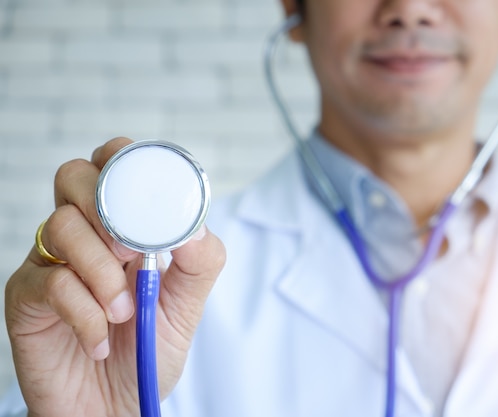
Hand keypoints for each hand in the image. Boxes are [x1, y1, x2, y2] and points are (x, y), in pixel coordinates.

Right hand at [4, 137, 225, 416]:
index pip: (114, 165)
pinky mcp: (27, 298)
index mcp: (123, 226)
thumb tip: (195, 225)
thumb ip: (199, 262)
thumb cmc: (150, 350)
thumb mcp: (186, 305)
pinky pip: (50, 283)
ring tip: (123, 313)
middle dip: (108, 208)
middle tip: (133, 253)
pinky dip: (85, 314)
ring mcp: (52, 263)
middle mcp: (84, 235)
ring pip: (61, 225)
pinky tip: (99, 340)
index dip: (125, 161)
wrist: (116, 407)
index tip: (151, 195)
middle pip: (75, 176)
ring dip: (103, 273)